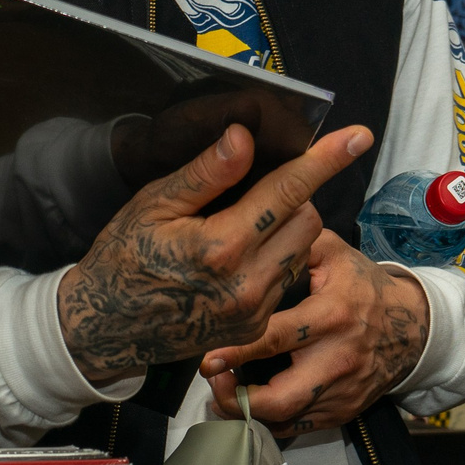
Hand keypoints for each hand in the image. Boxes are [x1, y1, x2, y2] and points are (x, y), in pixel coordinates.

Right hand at [57, 124, 372, 385]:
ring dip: (286, 228)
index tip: (359, 135)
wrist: (105, 326)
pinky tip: (237, 258)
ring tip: (241, 226)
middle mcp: (247, 283)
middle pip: (307, 218)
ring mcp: (254, 311)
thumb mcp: (152, 205)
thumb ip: (205, 174)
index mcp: (221, 246)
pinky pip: (285, 279)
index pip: (288, 191)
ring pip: (301, 249)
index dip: (324, 159)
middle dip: (294, 195)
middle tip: (254, 190)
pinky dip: (274, 258)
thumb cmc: (123, 258)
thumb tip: (244, 137)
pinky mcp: (254, 328)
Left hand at [200, 232, 432, 434]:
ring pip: (286, 420)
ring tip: (223, 393)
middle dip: (237, 399)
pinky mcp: (342, 411)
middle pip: (280, 398)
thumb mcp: (335, 253)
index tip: (207, 360)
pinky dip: (268, 422)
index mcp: (331, 316)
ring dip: (246, 413)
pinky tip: (248, 405)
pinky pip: (298, 429)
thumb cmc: (362, 286)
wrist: (411, 326)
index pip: (275, 339)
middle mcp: (336, 360)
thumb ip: (294, 242)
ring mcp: (341, 392)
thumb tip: (253, 235)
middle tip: (213, 382)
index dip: (237, 352)